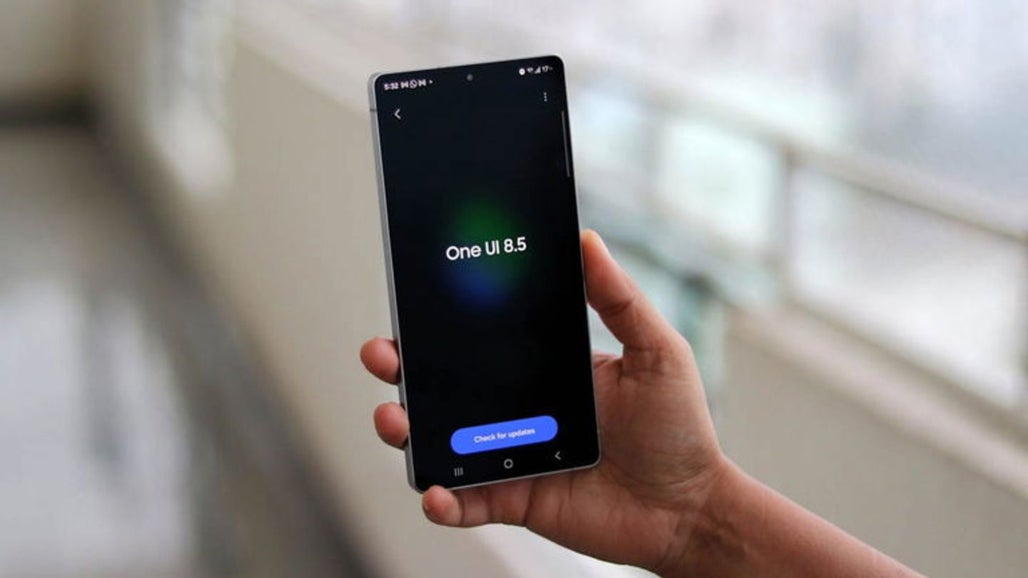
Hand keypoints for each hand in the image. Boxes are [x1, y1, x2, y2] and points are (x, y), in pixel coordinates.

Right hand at [360, 230, 726, 572]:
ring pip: (438, 442)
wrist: (690, 508)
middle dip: (399, 370)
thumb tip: (589, 240)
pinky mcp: (513, 501)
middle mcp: (516, 409)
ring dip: (405, 430)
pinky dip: (441, 501)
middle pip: (441, 387)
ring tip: (396, 418)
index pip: (479, 340)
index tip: (412, 300)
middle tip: (383, 355)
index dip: (439, 323)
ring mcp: (509, 456)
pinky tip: (435, 492)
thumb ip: (621, 300)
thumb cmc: (678, 428)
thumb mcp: (656, 351)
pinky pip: (464, 502)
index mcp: (542, 368)